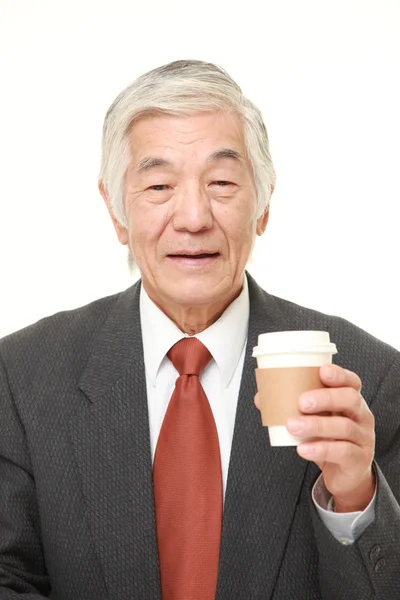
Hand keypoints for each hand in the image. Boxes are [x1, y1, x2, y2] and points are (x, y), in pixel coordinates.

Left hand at [255, 364, 375, 511]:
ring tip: (293, 426)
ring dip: (316, 425)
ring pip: (344, 426)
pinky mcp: (359, 459)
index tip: (322, 371)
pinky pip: (343, 452)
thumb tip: (263, 397)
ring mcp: (363, 437)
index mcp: (350, 400)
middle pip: (350, 399)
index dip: (339, 374)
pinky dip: (321, 449)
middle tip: (301, 403)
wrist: (345, 473)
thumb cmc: (330, 439)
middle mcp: (360, 416)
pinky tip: (303, 448)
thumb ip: (293, 406)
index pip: (352, 382)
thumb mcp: (315, 419)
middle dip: (325, 398)